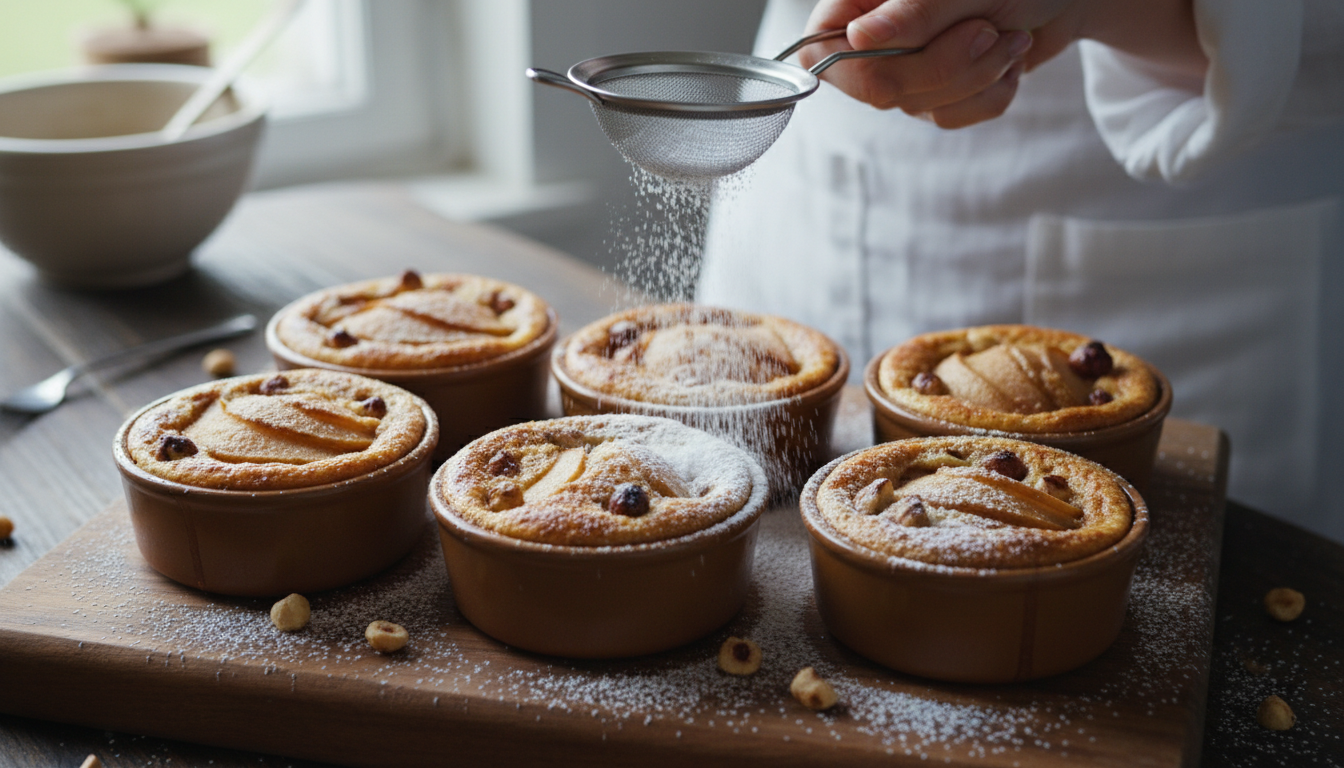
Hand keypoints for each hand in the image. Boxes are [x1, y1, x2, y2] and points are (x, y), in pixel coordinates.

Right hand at [798, 0, 1203, 128]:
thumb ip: (912, 13)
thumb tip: (858, 37)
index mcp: (863, 1)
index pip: (822, 49)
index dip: (857, 66)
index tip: (904, 51)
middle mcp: (876, 35)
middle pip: (878, 88)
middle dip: (945, 68)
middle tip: (985, 30)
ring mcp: (905, 68)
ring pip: (919, 107)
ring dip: (978, 78)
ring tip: (1007, 36)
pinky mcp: (937, 95)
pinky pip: (951, 119)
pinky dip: (990, 95)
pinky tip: (1006, 60)